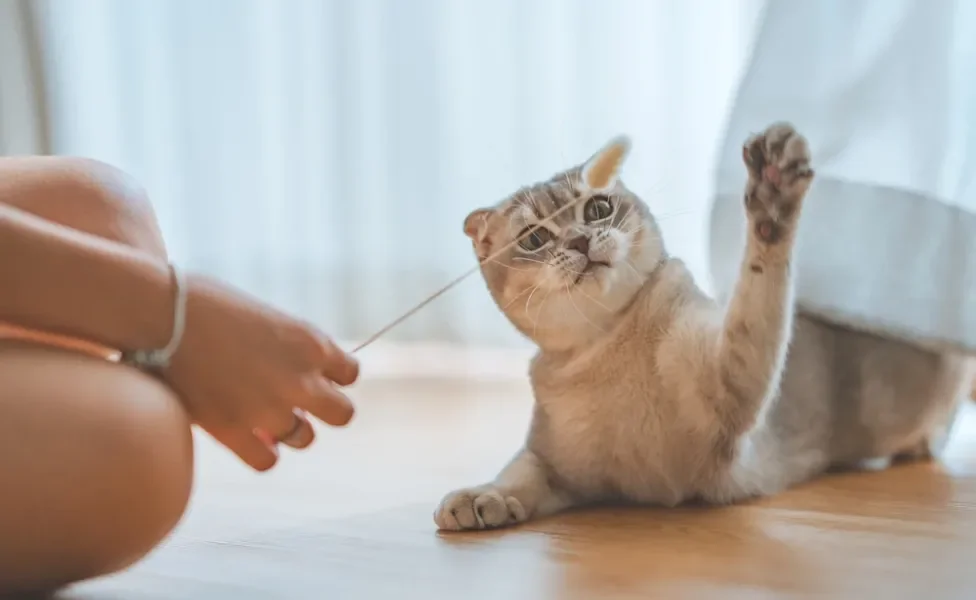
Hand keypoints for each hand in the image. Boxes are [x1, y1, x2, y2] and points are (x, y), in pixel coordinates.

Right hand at [162, 274, 358, 470]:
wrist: (162, 313)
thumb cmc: (208, 303)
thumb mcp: (268, 318)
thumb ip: (292, 349)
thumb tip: (302, 375)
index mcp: (312, 343)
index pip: (349, 373)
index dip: (331, 377)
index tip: (312, 375)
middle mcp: (300, 379)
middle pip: (343, 414)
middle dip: (325, 410)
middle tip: (299, 404)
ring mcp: (270, 408)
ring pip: (305, 438)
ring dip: (289, 430)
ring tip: (263, 416)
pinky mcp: (235, 430)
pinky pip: (268, 461)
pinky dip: (261, 454)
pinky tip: (248, 439)